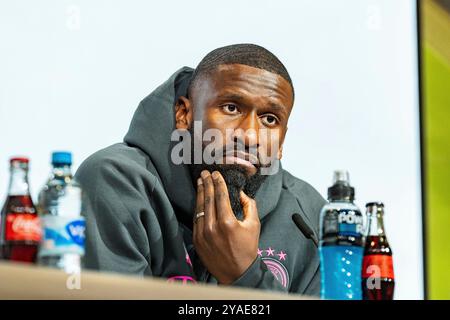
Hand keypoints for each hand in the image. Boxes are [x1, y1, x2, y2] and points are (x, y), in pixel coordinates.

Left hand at [193, 170, 260, 284]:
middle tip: (205, 173)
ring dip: (200, 192)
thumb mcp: (254, 225)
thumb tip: (241, 192)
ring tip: (200, 181)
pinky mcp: (197, 240)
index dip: (218, 182)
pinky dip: (197, 207)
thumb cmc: (248, 248)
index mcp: (227, 222)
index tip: (216, 173)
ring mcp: (202, 234)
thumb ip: (250, 205)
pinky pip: (196, 219)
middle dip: (206, 183)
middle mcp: (212, 227)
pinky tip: (199, 199)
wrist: (237, 272)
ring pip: (199, 208)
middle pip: (207, 199)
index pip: (220, 196)